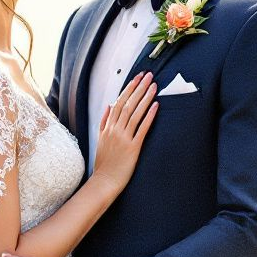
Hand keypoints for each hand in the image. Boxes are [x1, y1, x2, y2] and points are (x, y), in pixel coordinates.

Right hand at [90, 71, 157, 189]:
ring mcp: (123, 138)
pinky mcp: (133, 147)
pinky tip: (156, 106)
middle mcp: (115, 129)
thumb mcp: (100, 139)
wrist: (104, 181)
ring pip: (135, 113)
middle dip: (139, 88)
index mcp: (108, 127)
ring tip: (154, 86)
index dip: (129, 88)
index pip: (119, 102)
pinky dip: (149, 116)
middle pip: (128, 104)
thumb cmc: (104, 163)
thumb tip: (109, 105)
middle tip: (148, 75)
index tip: (137, 78)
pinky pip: (142, 129)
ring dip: (145, 98)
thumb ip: (104, 121)